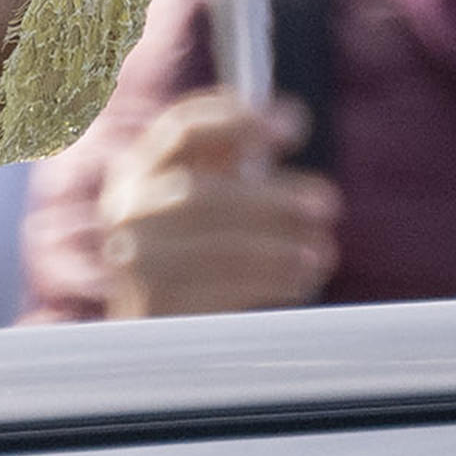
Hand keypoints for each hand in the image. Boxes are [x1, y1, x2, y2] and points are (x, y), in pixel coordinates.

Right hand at [96, 92, 342, 317]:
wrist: (153, 336)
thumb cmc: (198, 253)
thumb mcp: (208, 199)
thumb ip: (235, 162)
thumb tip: (288, 119)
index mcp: (140, 169)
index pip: (182, 129)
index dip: (238, 120)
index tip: (292, 126)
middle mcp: (127, 209)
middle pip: (200, 194)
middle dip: (271, 198)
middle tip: (328, 203)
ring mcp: (135, 260)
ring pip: (216, 247)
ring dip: (280, 247)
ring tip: (322, 252)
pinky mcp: (155, 307)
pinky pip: (221, 290)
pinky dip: (269, 282)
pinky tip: (301, 281)